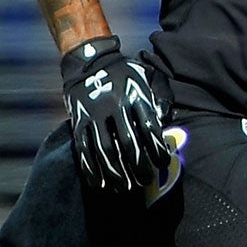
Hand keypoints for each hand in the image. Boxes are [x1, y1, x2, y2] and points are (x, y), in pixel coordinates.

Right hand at [61, 35, 175, 193]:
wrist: (88, 59)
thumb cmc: (124, 72)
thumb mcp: (147, 76)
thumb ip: (160, 96)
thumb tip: (168, 121)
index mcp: (134, 96)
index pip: (149, 128)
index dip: (157, 149)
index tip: (162, 164)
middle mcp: (114, 106)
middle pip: (128, 143)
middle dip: (138, 166)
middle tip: (145, 181)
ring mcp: (94, 114)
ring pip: (105, 150)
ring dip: (115, 173)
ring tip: (124, 187)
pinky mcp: (78, 121)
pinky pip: (83, 149)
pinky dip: (90, 169)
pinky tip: (99, 183)